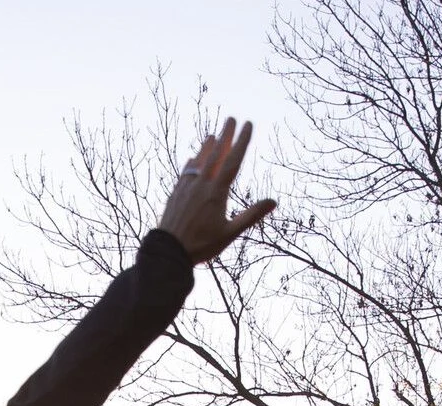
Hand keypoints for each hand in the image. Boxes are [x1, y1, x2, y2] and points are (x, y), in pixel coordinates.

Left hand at [155, 117, 275, 263]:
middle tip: (231, 118)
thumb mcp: (230, 233)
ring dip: (207, 146)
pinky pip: (186, 172)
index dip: (242, 141)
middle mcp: (201, 185)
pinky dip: (192, 163)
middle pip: (215, 154)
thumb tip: (273, 202)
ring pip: (199, 161)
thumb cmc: (202, 245)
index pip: (233, 161)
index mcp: (217, 192)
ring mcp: (186, 188)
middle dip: (225, 135)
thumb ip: (251, 216)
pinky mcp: (176, 194)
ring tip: (213, 134)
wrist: (168, 251)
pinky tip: (193, 159)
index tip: (248, 124)